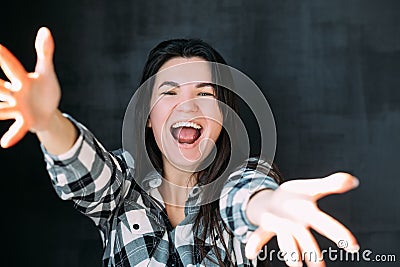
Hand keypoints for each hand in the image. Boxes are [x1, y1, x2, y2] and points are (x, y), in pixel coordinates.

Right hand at [0, 27, 60, 147]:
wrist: (47, 110)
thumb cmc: (45, 89)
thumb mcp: (47, 72)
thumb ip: (45, 53)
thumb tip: (45, 30)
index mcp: (22, 79)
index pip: (11, 67)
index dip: (3, 57)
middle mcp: (15, 93)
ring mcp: (17, 108)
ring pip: (0, 109)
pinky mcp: (24, 121)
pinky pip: (17, 128)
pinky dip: (12, 135)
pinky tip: (4, 144)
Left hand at [245, 172, 358, 266]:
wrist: (275, 201)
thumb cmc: (297, 197)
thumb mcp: (313, 187)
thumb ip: (331, 184)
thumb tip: (352, 179)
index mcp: (309, 214)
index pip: (325, 223)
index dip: (339, 233)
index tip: (353, 247)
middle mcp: (296, 224)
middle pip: (305, 238)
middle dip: (311, 252)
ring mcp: (281, 226)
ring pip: (285, 240)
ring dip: (289, 250)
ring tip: (294, 265)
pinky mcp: (266, 225)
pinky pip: (260, 235)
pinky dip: (255, 243)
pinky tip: (249, 253)